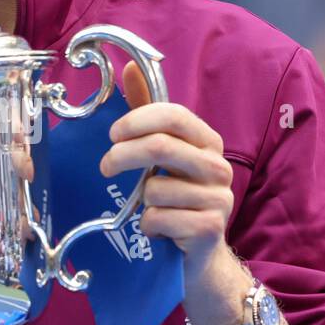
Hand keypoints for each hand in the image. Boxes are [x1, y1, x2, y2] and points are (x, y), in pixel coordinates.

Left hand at [99, 61, 234, 272]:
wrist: (197, 256)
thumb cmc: (175, 199)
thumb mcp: (162, 156)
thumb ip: (147, 114)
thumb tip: (130, 68)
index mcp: (207, 141)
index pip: (173, 115)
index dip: (137, 120)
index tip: (113, 134)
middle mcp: (218, 166)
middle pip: (160, 147)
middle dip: (122, 156)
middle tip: (105, 167)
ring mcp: (219, 198)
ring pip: (155, 188)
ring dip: (139, 202)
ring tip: (149, 209)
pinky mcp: (210, 228)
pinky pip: (158, 218)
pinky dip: (147, 226)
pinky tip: (158, 230)